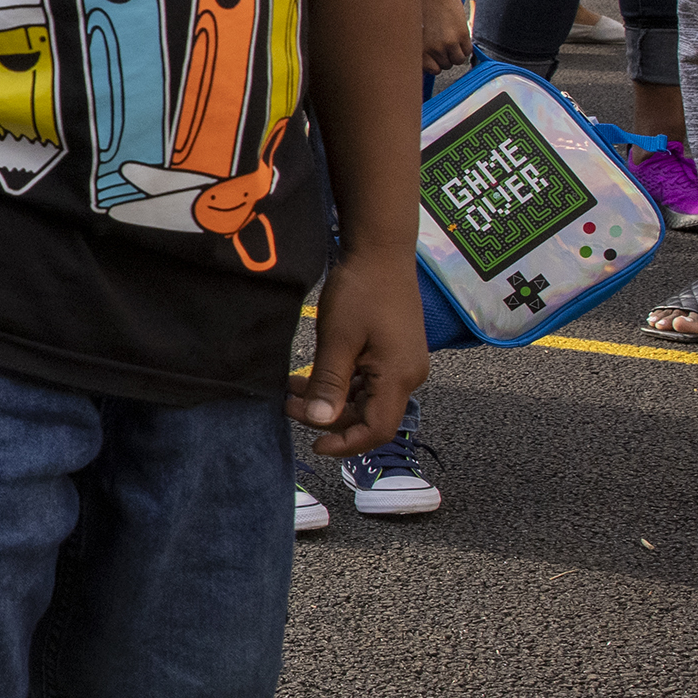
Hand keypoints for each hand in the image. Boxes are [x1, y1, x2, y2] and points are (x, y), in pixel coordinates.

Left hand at [296, 249, 428, 455]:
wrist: (382, 251)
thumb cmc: (362, 290)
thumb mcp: (338, 340)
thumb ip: (329, 383)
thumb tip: (319, 421)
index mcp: (399, 376)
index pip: (377, 430)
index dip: (346, 443)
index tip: (314, 446)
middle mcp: (408, 376)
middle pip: (370, 416)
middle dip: (329, 417)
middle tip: (289, 404)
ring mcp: (403, 364)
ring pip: (366, 399)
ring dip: (331, 399)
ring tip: (293, 389)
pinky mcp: (394, 353)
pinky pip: (368, 381)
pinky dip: (340, 384)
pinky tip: (312, 375)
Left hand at [422, 0, 472, 74]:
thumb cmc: (422, 7)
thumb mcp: (418, 31)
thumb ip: (424, 47)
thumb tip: (431, 61)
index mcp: (420, 48)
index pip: (432, 70)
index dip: (436, 65)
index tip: (438, 60)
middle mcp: (433, 49)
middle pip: (446, 65)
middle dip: (447, 57)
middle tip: (446, 46)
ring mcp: (448, 43)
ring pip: (457, 61)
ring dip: (457, 54)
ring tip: (453, 42)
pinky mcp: (461, 35)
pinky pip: (468, 51)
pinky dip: (466, 48)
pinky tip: (461, 38)